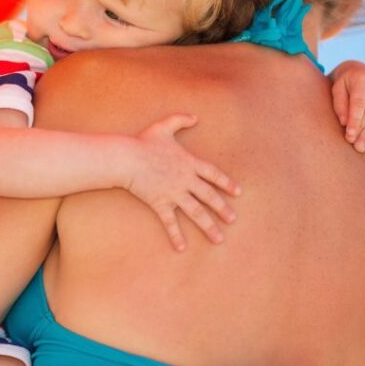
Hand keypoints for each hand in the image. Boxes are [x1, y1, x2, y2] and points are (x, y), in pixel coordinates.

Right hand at [125, 114, 240, 251]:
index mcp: (189, 163)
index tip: (237, 193)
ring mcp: (174, 193)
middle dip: (222, 209)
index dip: (226, 183)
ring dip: (208, 226)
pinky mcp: (160, 203)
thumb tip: (195, 117)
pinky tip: (182, 247)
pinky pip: (169, 222)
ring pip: (196, 212)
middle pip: (209, 197)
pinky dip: (176, 235)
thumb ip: (181, 120)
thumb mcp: (164, 126)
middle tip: (233, 219)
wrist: (127, 158)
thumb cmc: (143, 142)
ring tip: (219, 239)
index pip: (213, 175)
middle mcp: (185, 180)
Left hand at [330, 60, 364, 152]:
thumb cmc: (343, 83)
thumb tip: (345, 123)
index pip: (359, 103)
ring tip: (362, 147)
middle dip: (363, 131)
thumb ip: (340, 105)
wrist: (358, 71)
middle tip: (356, 146)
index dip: (355, 121)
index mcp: (363, 78)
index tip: (349, 136)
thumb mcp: (336, 89)